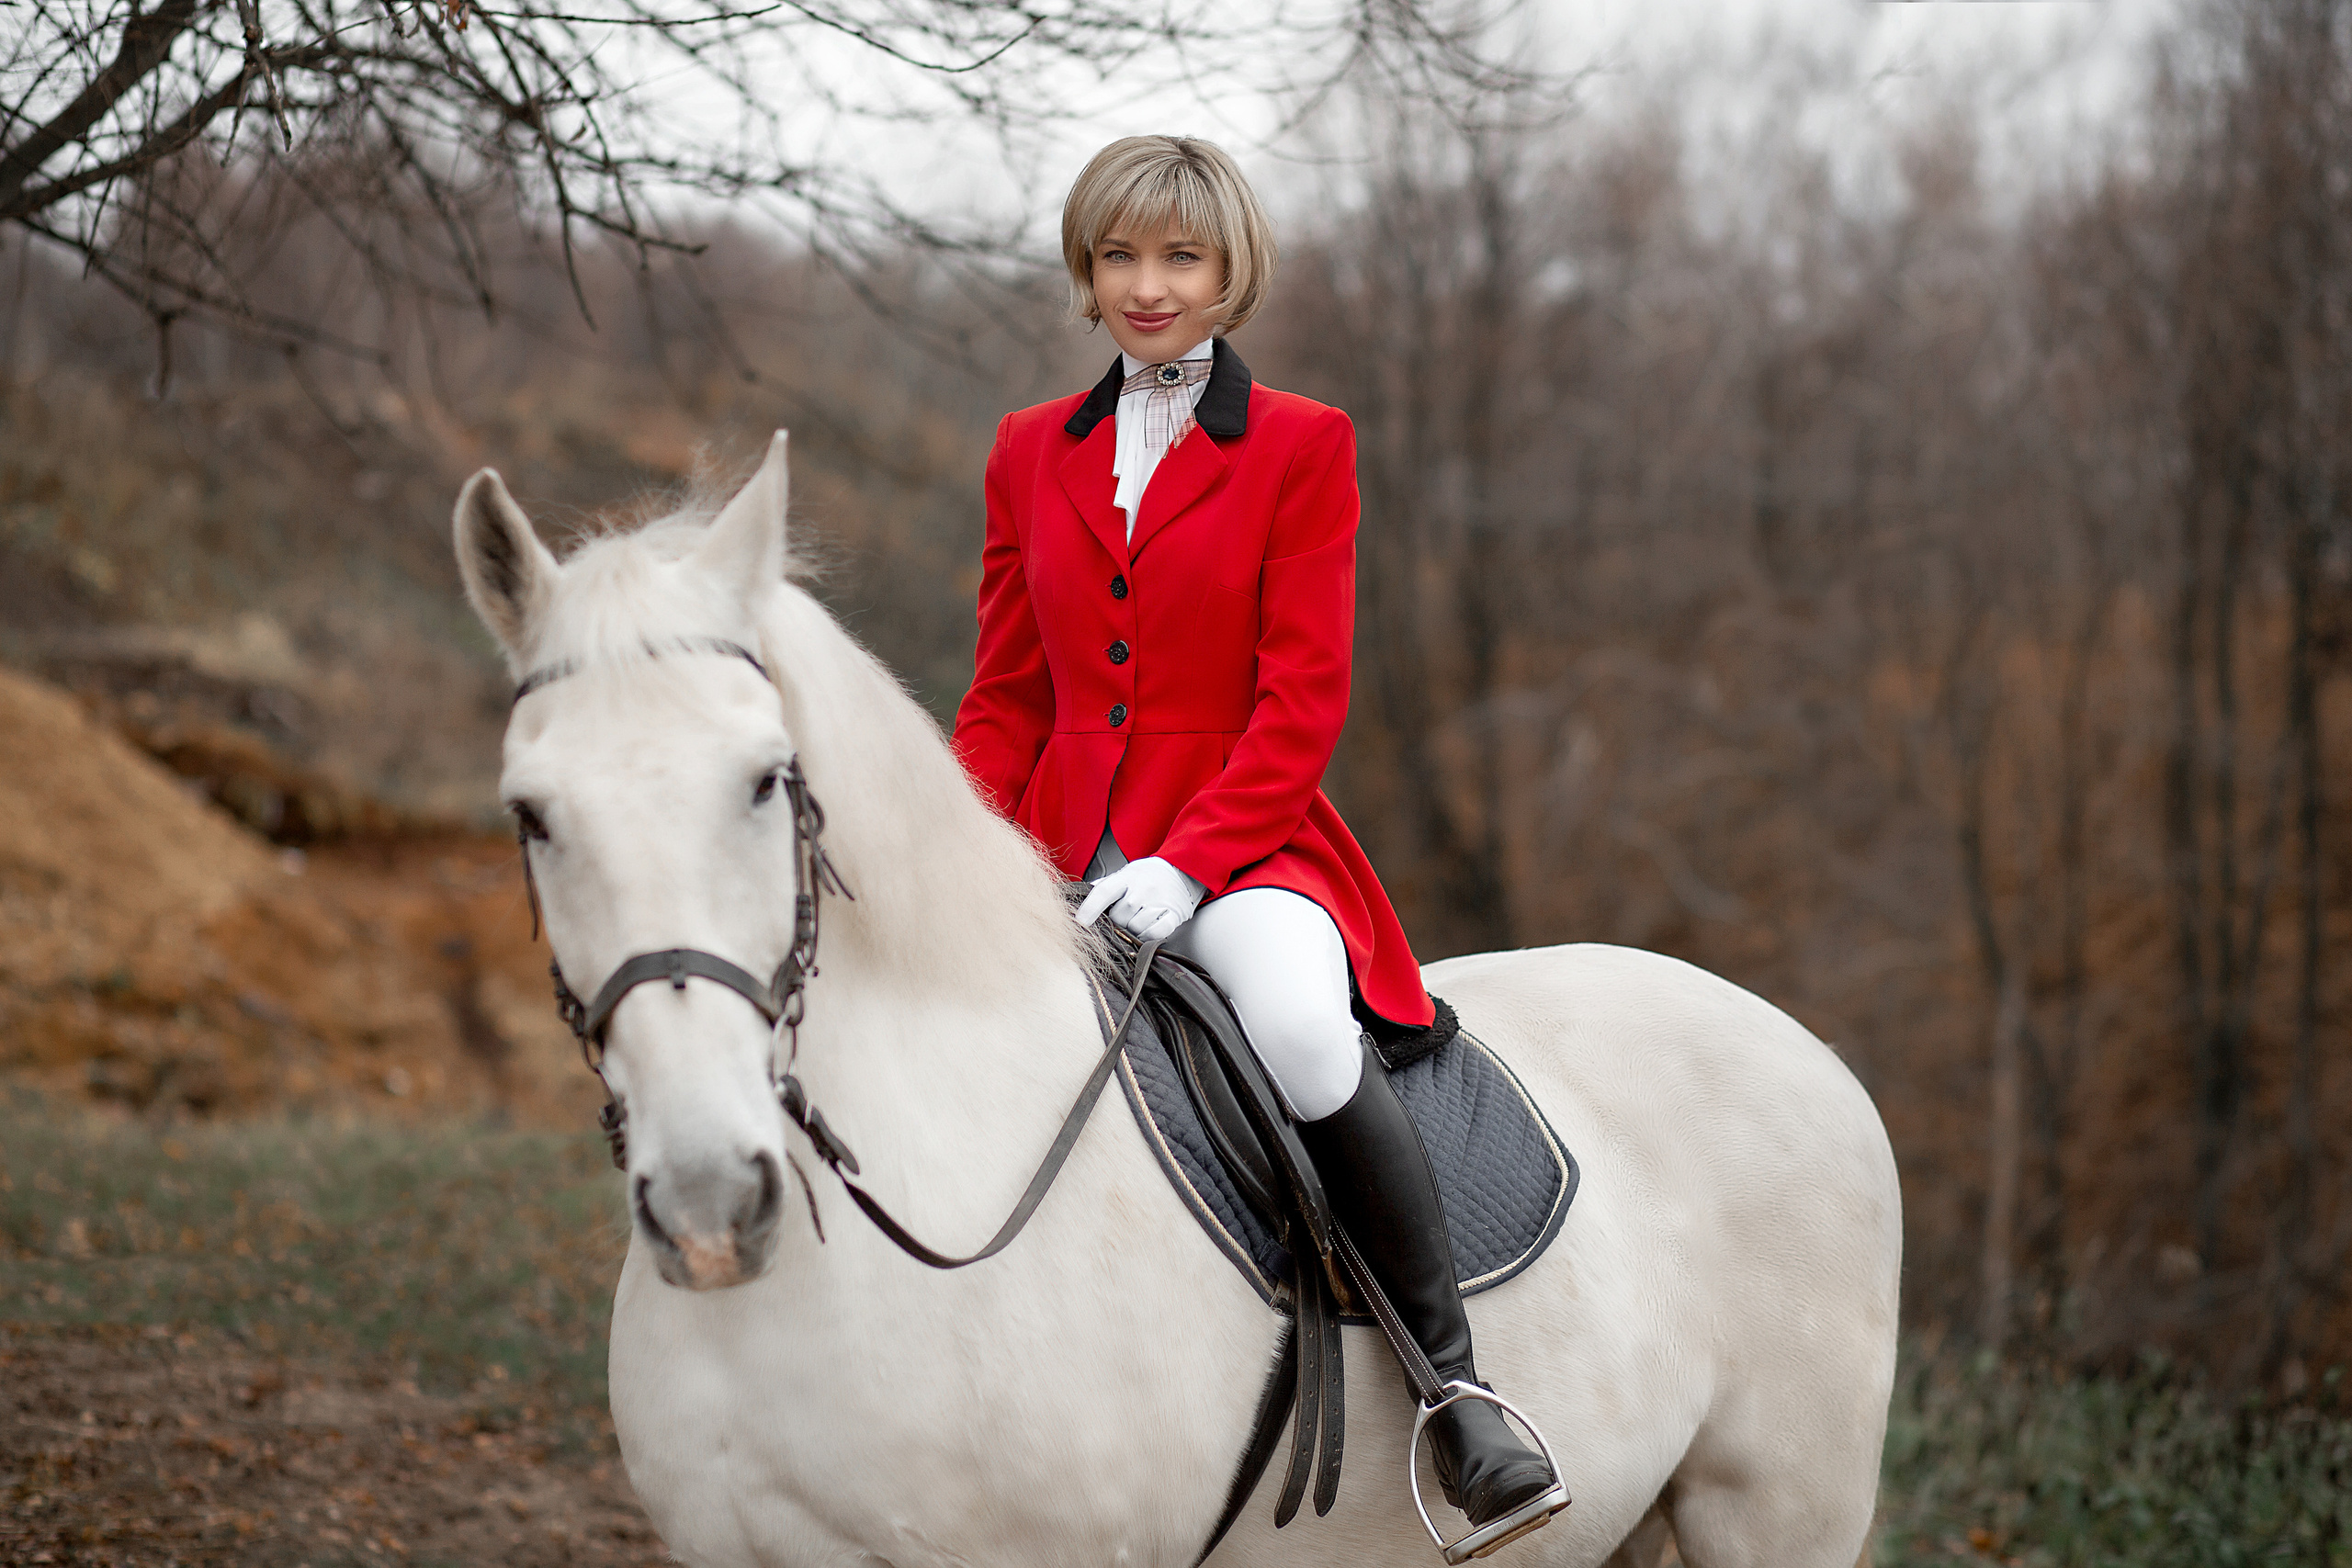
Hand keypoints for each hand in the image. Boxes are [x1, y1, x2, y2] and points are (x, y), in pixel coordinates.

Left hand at [1075, 856, 1205, 942]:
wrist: (1181, 871)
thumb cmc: (1147, 876)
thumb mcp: (1124, 874)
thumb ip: (1103, 886)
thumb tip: (1078, 896)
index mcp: (1126, 878)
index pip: (1104, 892)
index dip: (1090, 908)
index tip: (1079, 922)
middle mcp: (1142, 889)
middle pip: (1119, 917)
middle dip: (1118, 921)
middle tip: (1126, 913)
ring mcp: (1159, 902)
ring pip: (1135, 928)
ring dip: (1134, 928)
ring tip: (1140, 917)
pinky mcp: (1174, 915)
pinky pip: (1154, 934)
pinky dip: (1148, 935)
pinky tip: (1149, 927)